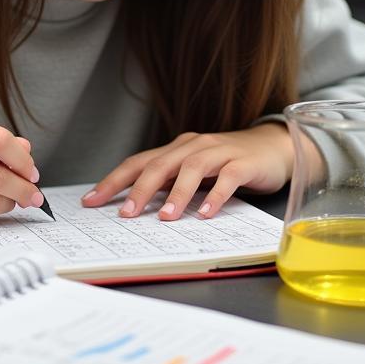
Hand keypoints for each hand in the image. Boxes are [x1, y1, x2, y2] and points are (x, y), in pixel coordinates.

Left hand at [81, 123, 293, 220]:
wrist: (274, 147)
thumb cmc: (228, 163)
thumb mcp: (193, 172)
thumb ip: (169, 184)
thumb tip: (135, 206)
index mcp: (176, 149)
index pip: (138, 162)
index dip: (113, 181)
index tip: (91, 201)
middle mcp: (193, 146)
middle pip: (160, 164)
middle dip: (140, 189)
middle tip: (126, 214)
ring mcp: (219, 152)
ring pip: (192, 168)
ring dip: (177, 193)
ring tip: (166, 217)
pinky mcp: (244, 163)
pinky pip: (227, 178)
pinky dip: (215, 195)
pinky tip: (205, 214)